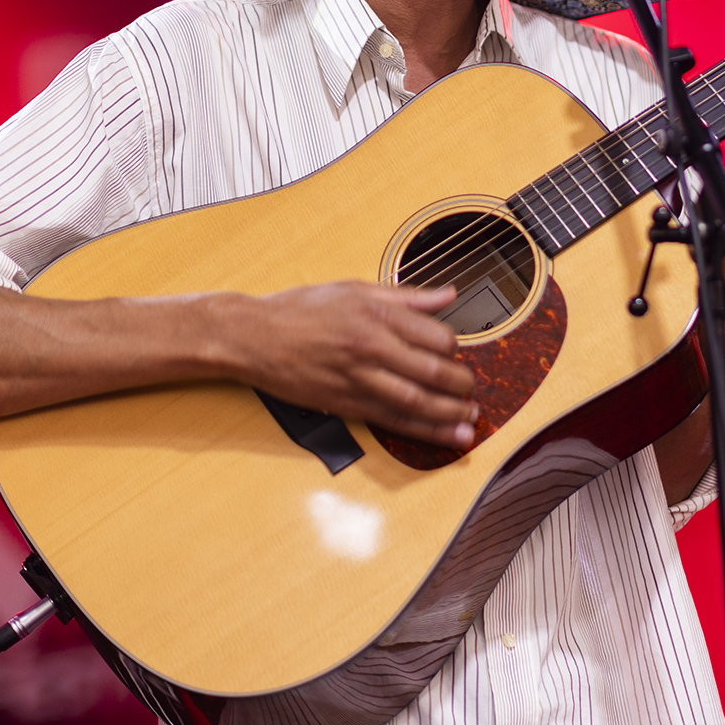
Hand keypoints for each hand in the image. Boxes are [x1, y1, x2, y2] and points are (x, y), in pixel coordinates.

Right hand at [219, 281, 478, 447]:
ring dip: (450, 415)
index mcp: (377, 315)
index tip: (456, 353)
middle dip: (461, 385)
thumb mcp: (355, 289)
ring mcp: (358, 379)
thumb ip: (406, 296)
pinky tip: (444, 436)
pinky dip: (423, 431)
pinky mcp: (344, 404)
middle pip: (433, 372)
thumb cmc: (300, 310)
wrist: (252, 336)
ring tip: (470, 421)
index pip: (436, 336)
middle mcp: (371, 348)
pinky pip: (391, 421)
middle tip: (472, 391)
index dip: (454, 348)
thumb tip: (448, 294)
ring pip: (416, 402)